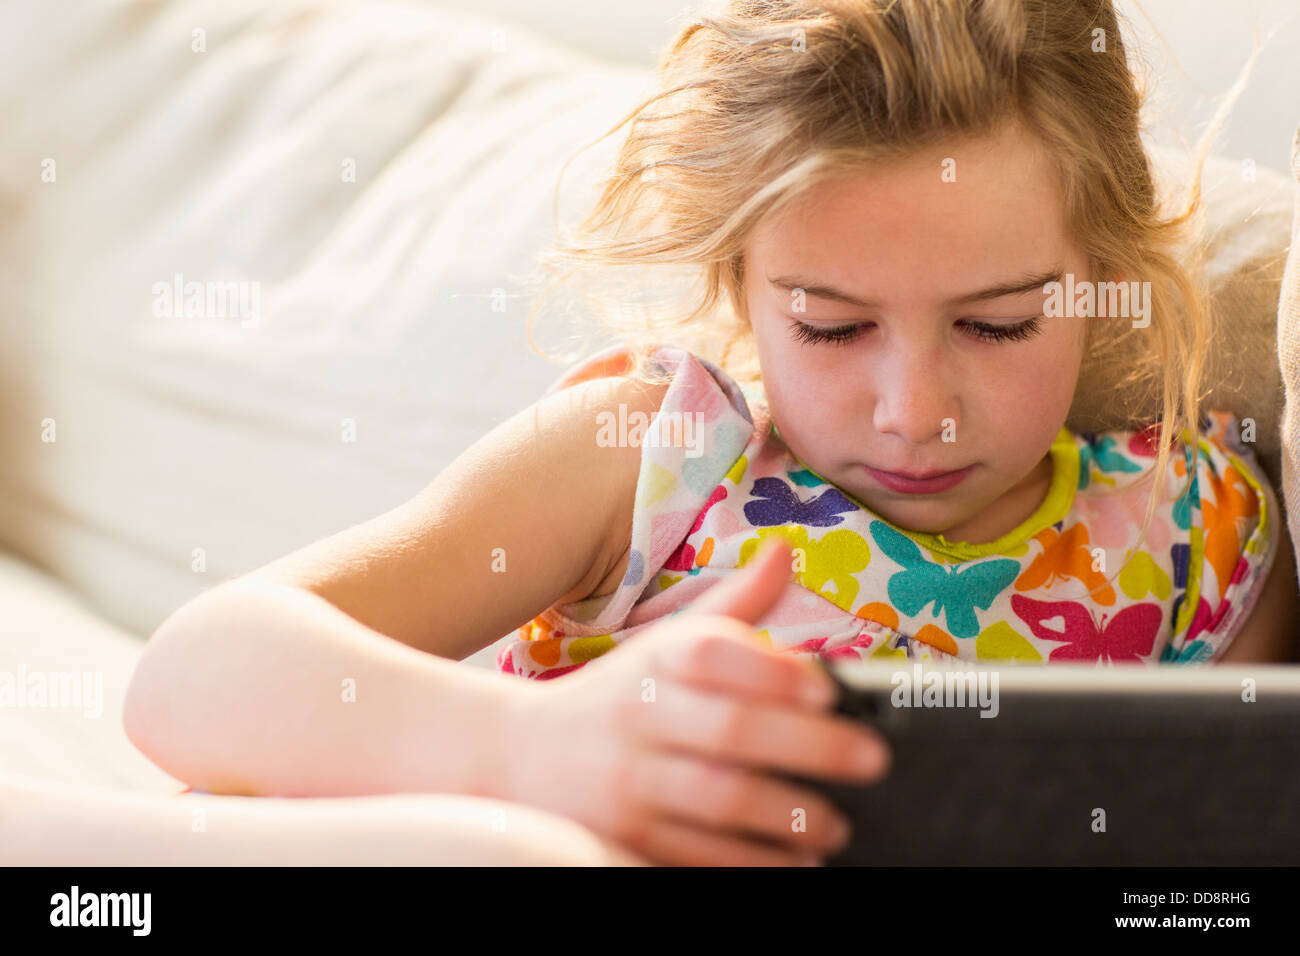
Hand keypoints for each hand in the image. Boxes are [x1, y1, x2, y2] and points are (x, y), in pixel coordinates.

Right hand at [499, 536, 890, 865]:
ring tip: (836, 824)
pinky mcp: (622, 835)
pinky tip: (795, 862)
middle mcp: (640, 714)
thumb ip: (733, 607)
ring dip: (786, 815)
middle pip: (728, 729)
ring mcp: (629, 779)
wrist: (518, 756)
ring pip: (716, 798)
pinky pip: (694, 854)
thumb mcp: (664, 643)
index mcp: (656, 660)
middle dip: (807, 746)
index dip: (769, 669)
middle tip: (872, 759)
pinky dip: (749, 863)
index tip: (827, 686)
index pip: (712, 654)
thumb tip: (785, 550)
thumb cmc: (619, 694)